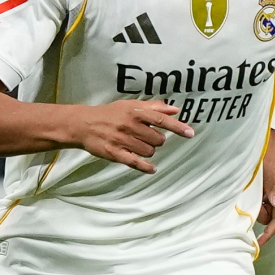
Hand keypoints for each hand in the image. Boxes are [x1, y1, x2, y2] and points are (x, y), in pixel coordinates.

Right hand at [65, 98, 192, 172]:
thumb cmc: (110, 113)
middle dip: (157, 141)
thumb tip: (175, 110)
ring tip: (140, 146)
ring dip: (149, 151)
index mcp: (135, 112)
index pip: (161, 120)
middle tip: (148, 137)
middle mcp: (130, 126)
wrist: (84, 124)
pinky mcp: (115, 153)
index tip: (190, 133)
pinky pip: (136, 162)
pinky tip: (152, 169)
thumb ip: (154, 107)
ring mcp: (122, 140)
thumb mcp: (130, 105)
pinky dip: (146, 167)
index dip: (177, 127)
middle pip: (158, 139)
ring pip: (149, 151)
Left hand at [252, 135, 274, 245]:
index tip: (257, 242)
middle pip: (271, 216)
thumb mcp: (269, 169)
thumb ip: (273, 187)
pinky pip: (263, 200)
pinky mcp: (271, 187)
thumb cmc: (268, 152)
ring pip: (266, 208)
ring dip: (256, 206)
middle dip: (259, 215)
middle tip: (245, 204)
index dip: (268, 233)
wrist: (269, 137)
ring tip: (246, 194)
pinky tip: (248, 192)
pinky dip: (256, 200)